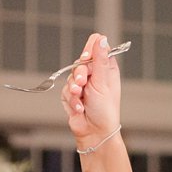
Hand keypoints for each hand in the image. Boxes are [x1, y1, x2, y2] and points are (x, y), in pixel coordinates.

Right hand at [61, 32, 120, 147]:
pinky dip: (71, 100)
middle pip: (79, 61)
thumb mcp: (103, 82)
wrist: (95, 133)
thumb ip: (100, 59)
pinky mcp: (72, 95)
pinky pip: (65, 90)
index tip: (86, 60)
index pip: (95, 45)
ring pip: (70, 76)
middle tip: (82, 84)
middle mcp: (95, 74)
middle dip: (79, 74)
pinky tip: (80, 108)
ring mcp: (82, 84)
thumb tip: (102, 38)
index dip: (89, 50)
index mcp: (106, 67)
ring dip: (74, 90)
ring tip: (82, 100)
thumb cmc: (105, 110)